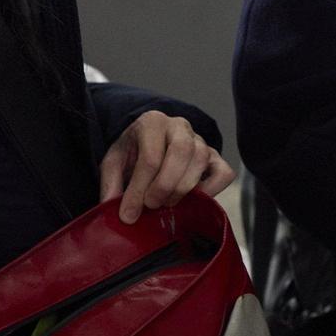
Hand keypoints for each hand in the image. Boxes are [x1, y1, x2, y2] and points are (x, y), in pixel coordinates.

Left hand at [99, 111, 234, 223]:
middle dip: (165, 185)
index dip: (139, 189)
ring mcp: (200, 140)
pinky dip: (212, 190)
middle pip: (181, 152)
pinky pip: (224, 173)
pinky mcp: (215, 157)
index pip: (150, 156)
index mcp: (152, 122)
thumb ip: (111, 184)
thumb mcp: (114, 163)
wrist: (149, 144)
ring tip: (166, 203)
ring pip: (202, 160)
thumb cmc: (133, 153)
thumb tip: (112, 207)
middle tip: (152, 205)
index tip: (129, 213)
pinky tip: (193, 199)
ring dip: (184, 188)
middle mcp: (179, 126)